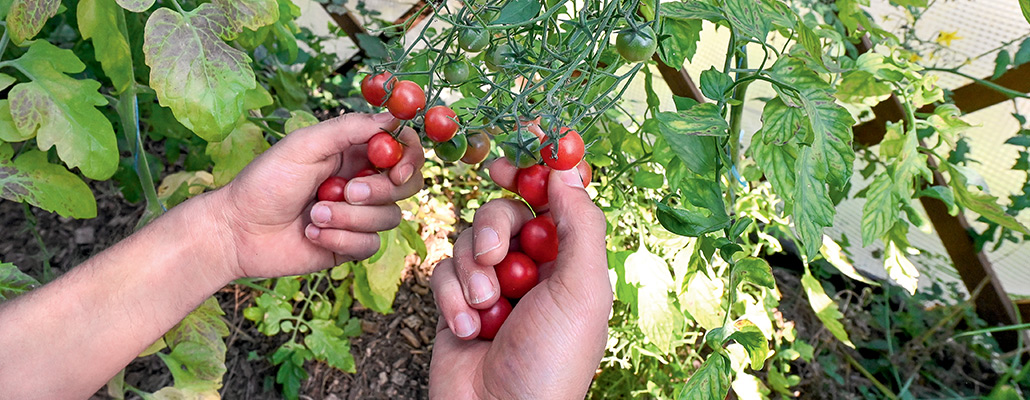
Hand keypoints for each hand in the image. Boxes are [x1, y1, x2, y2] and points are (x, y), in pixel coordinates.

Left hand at [209, 112, 424, 280]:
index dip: (408, 158)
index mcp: (354, 153)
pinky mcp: (351, 244)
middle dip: (379, 192)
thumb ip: (348, 129)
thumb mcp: (303, 146)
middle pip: (406, 186)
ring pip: (389, 218)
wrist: (238, 231)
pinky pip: (370, 245)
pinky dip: (341, 239)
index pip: (402, 149)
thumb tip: (391, 119)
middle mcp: (363, 182)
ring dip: (349, 219)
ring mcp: (359, 216)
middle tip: (347, 192)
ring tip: (313, 216)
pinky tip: (312, 234)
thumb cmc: (264, 183)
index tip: (395, 168)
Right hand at [428, 158, 612, 398]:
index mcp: (571, 262)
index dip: (538, 170)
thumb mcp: (582, 289)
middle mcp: (533, 269)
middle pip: (504, 212)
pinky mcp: (456, 304)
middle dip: (495, 229)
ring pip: (469, 239)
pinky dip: (452, 298)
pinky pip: (443, 272)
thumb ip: (580, 224)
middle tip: (495, 256)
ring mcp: (492, 286)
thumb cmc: (553, 362)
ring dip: (473, 273)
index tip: (519, 143)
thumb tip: (569, 168)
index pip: (555, 200)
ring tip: (486, 309)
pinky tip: (467, 330)